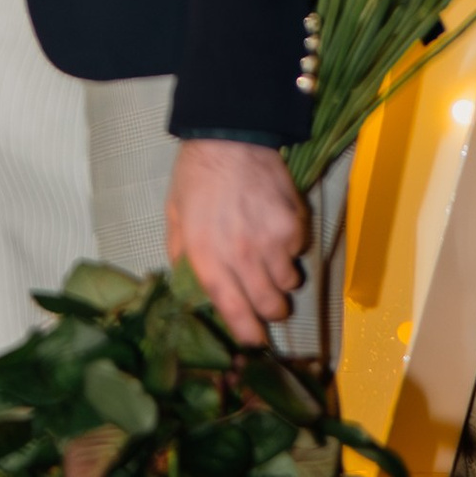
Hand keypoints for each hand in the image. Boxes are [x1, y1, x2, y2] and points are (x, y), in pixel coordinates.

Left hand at [167, 138, 308, 346]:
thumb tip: (196, 288)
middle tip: (264, 298)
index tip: (254, 339)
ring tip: (267, 256)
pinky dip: (290, 248)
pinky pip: (300, 252)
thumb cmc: (195, 179)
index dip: (248, 332)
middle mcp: (243, 256)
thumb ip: (183, 258)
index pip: (234, 311)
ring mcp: (273, 241)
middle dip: (269, 309)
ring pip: (289, 283)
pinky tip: (274, 227)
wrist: (229, 137)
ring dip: (280, 277)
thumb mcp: (175, 219)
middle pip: (271, 306)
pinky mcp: (295, 224)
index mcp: (208, 258)